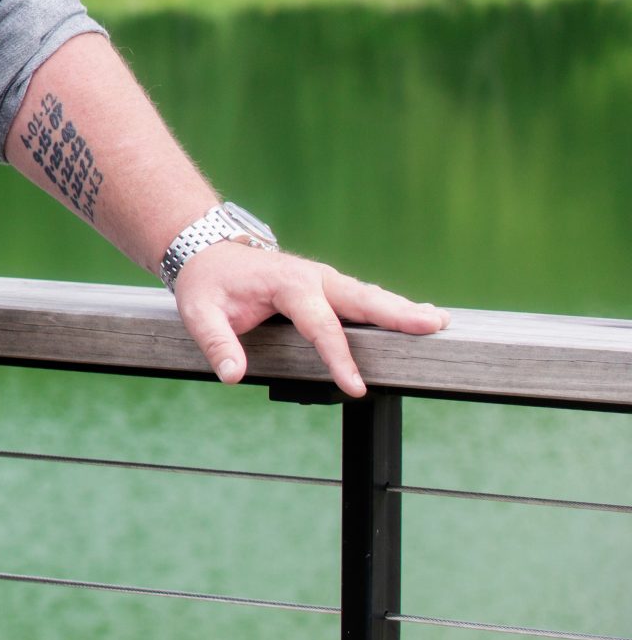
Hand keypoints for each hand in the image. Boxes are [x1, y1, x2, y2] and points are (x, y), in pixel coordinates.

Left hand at [172, 242, 449, 396]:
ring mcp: (324, 280)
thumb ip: (217, 342)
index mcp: (287, 283)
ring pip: (369, 295)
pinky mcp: (328, 288)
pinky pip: (363, 298)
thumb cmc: (207, 284)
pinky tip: (419, 317)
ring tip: (440, 322)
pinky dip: (391, 307)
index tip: (355, 387)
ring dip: (403, 308)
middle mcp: (313, 277)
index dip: (338, 357)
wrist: (208, 251)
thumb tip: (232, 376)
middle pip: (361, 298)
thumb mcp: (199, 311)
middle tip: (434, 325)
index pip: (319, 324)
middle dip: (397, 313)